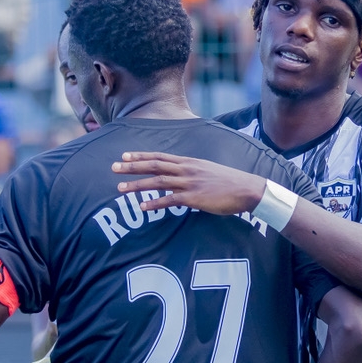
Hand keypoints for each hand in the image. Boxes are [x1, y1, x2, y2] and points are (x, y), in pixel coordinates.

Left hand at [111, 152, 265, 215]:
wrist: (247, 189)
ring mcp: (190, 183)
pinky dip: (155, 203)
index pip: (160, 156)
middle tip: (114, 167)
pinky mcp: (194, 198)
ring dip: (138, 185)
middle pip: (154, 165)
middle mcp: (187, 169)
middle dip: (132, 167)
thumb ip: (192, 173)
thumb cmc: (229, 182)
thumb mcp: (208, 171)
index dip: (141, 156)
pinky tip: (142, 207)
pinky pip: (170, 200)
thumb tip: (180, 180)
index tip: (125, 155)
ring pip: (158, 182)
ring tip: (121, 188)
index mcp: (189, 162)